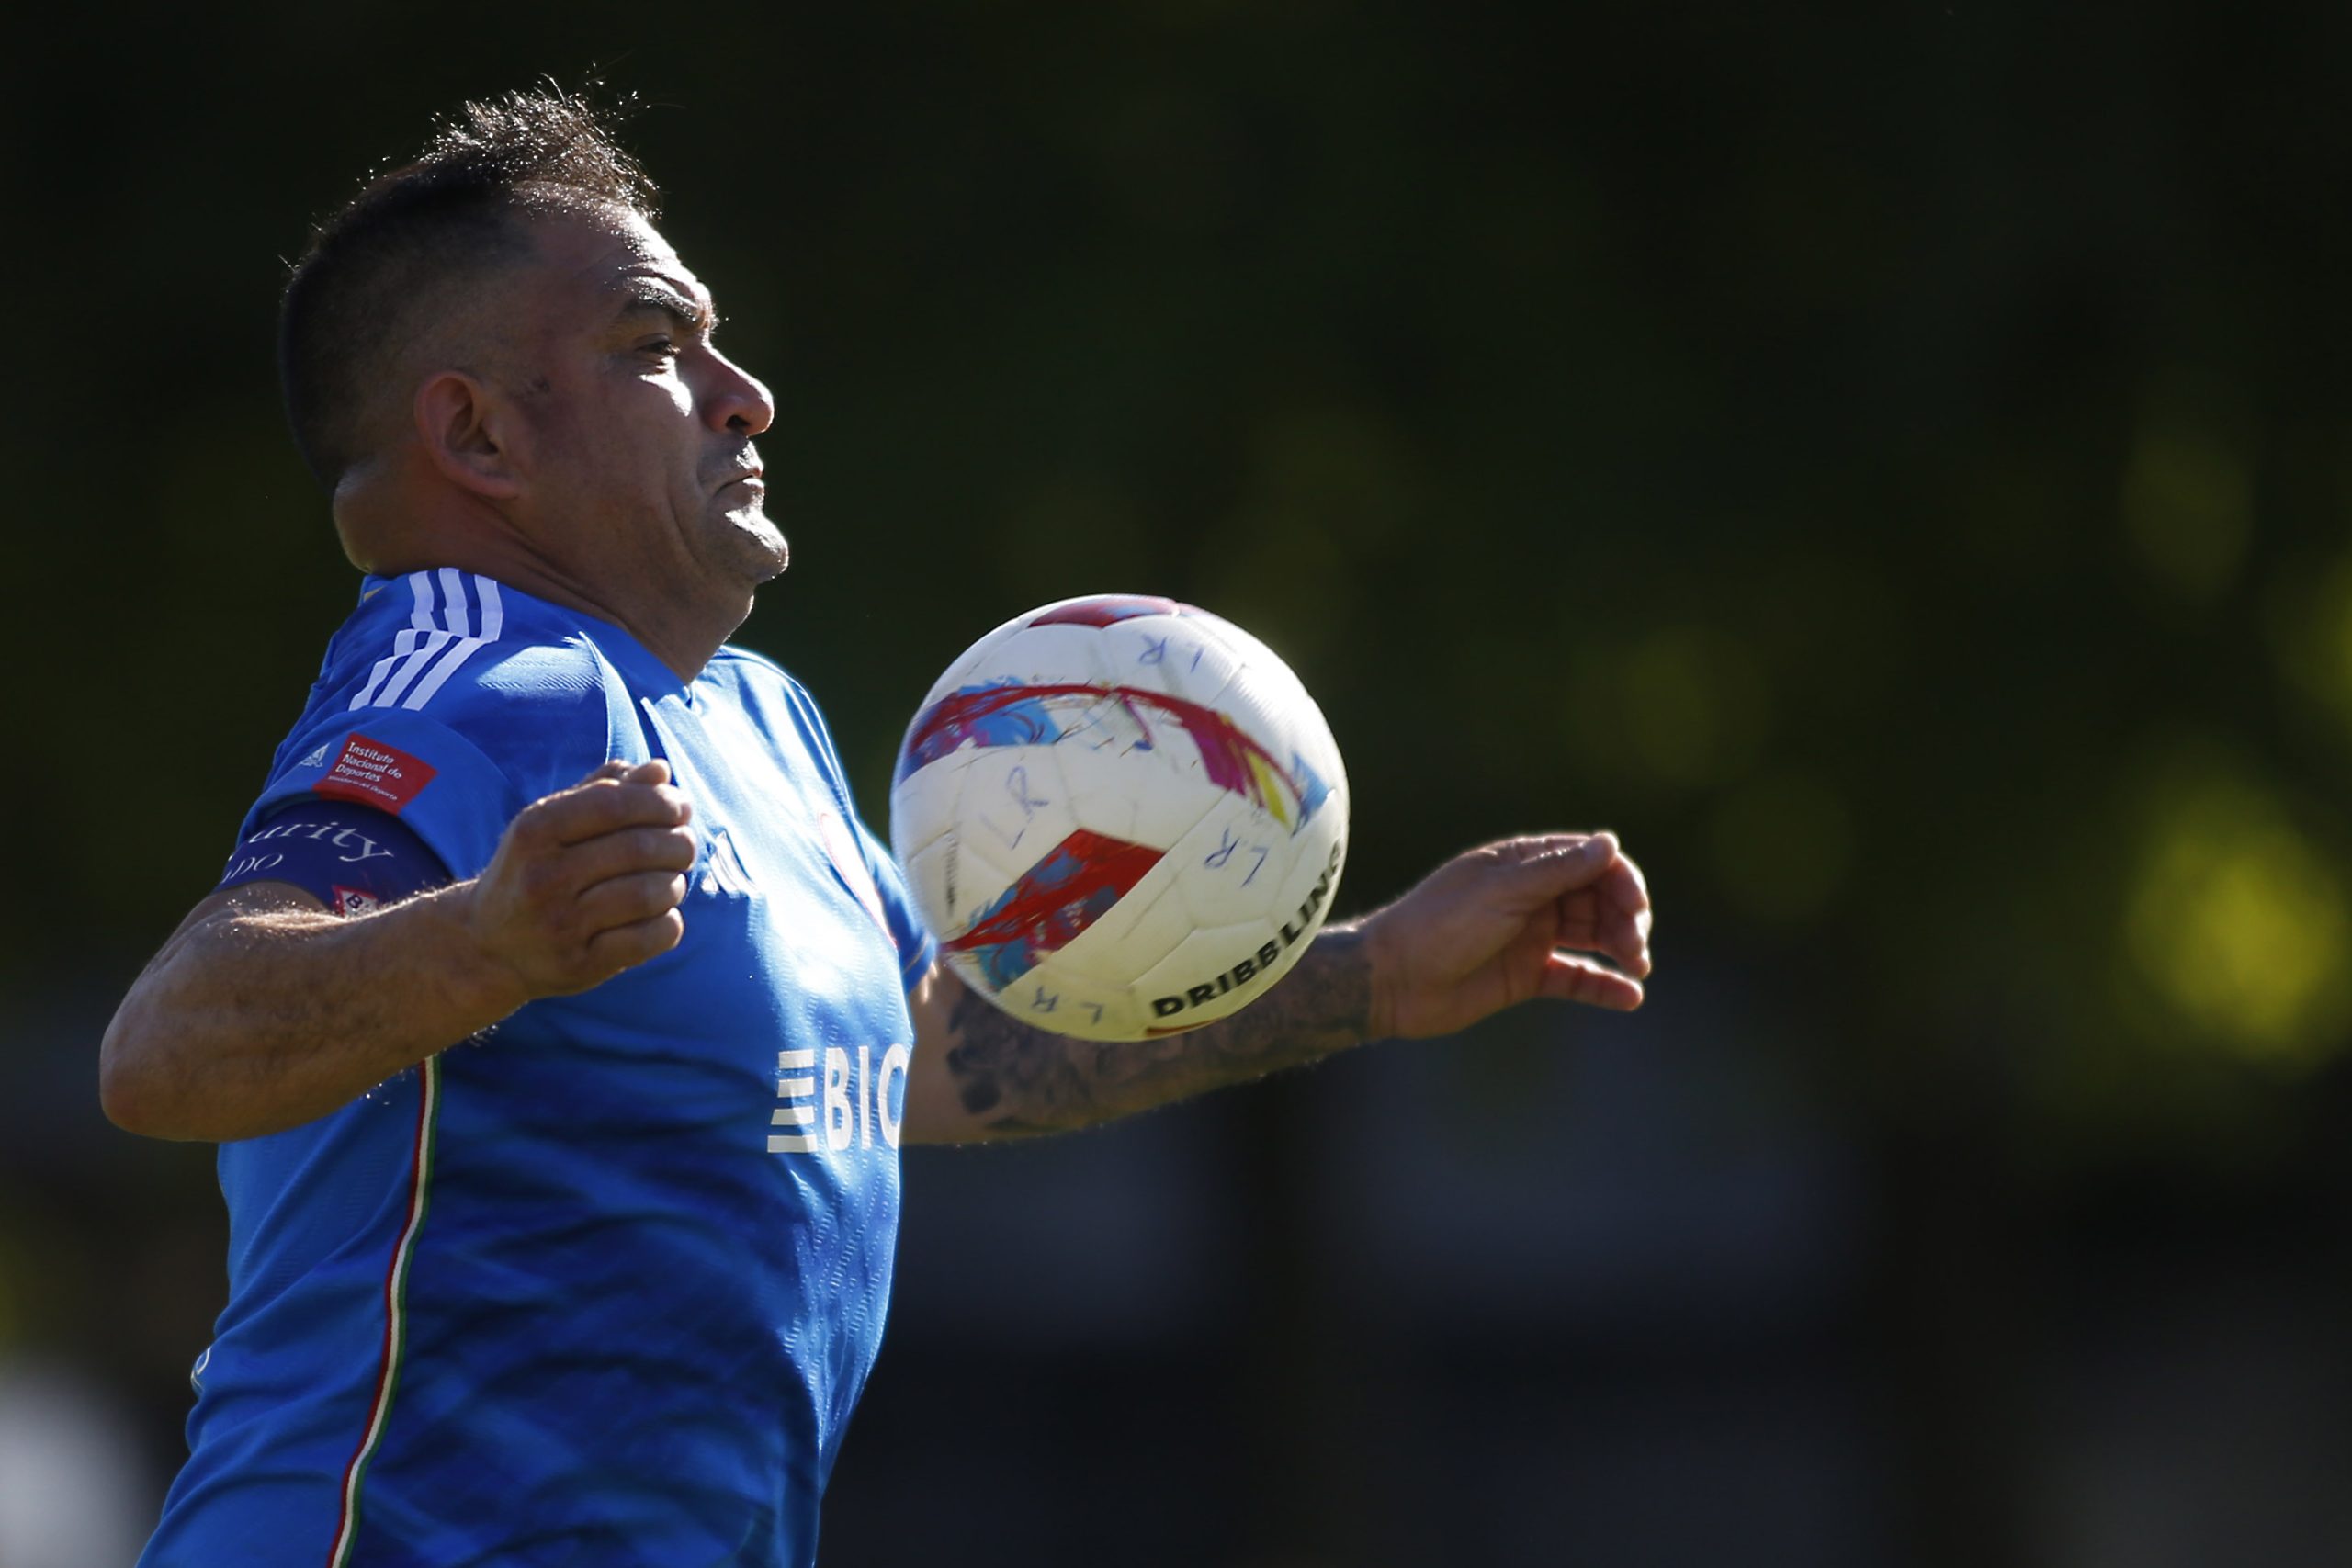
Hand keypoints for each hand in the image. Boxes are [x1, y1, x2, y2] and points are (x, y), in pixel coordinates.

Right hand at [455, 759, 697, 1007]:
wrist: (488, 946)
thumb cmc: (536, 870)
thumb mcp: (554, 823)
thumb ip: (605, 790)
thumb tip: (660, 770)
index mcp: (535, 830)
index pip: (614, 803)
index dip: (660, 802)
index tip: (681, 808)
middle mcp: (543, 877)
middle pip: (638, 848)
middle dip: (677, 843)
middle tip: (684, 846)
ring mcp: (559, 924)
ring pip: (648, 894)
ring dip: (675, 883)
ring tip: (671, 880)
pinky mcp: (579, 965)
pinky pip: (649, 938)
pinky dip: (669, 923)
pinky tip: (661, 915)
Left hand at [1356, 833, 1651, 1039]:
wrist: (1393, 981)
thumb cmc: (1439, 926)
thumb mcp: (1501, 894)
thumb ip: (1556, 871)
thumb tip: (1610, 843)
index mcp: (1523, 865)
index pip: (1589, 862)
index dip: (1620, 880)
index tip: (1636, 907)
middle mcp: (1531, 897)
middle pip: (1598, 900)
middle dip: (1624, 919)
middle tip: (1636, 948)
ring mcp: (1530, 936)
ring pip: (1592, 937)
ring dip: (1621, 949)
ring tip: (1639, 969)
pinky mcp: (1526, 976)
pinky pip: (1576, 977)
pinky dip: (1604, 986)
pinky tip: (1630, 997)